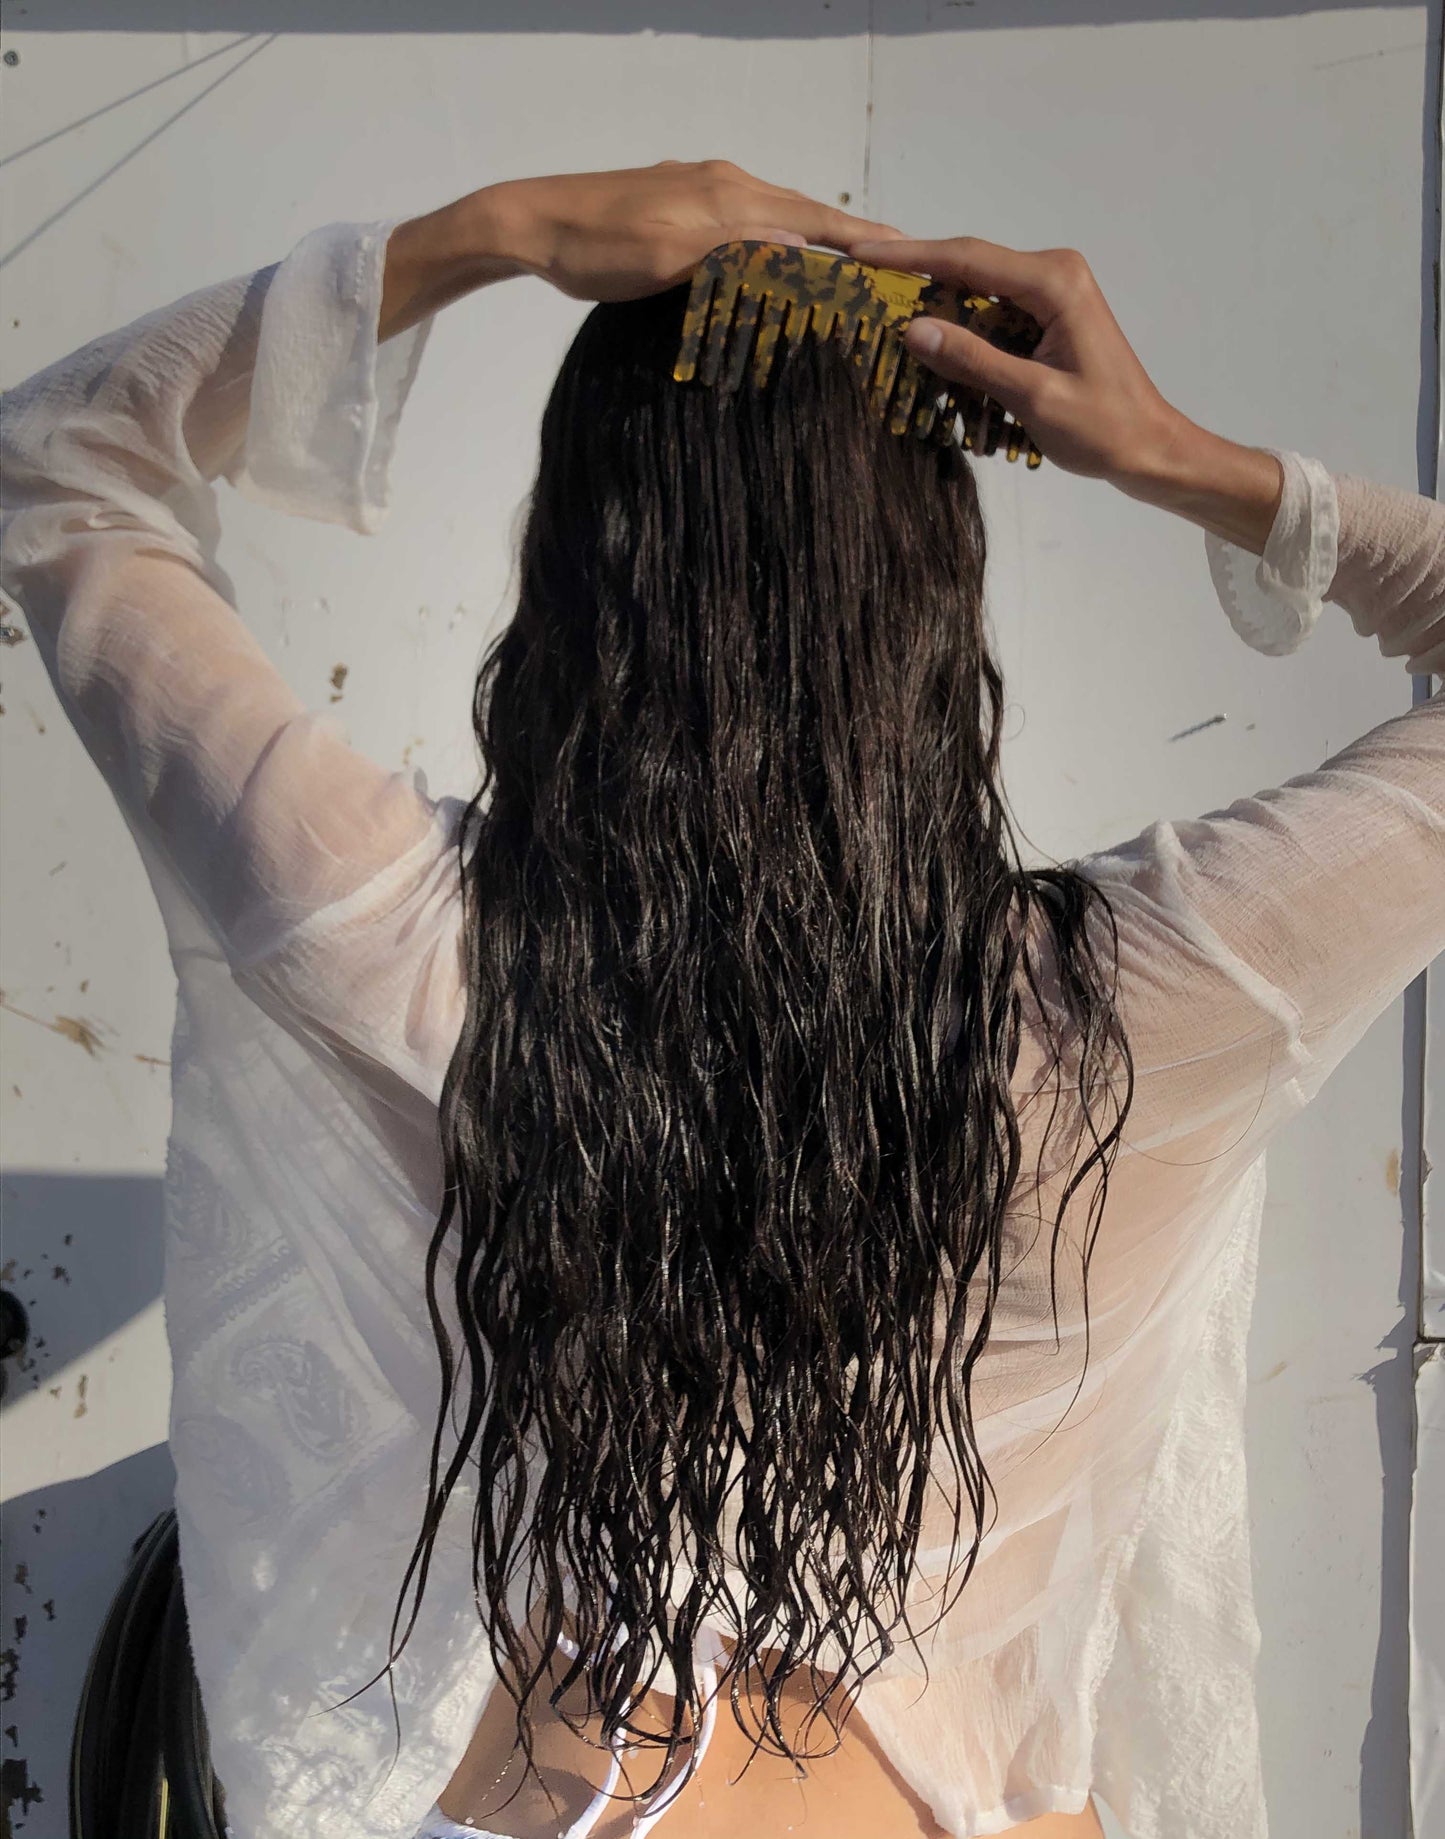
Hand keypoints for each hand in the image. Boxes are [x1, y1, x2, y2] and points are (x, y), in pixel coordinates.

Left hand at [488, 159, 904, 302]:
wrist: (531, 223)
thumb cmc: (597, 250)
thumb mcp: (669, 258)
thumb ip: (736, 252)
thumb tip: (804, 251)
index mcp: (728, 196)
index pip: (812, 218)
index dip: (859, 238)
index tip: (906, 252)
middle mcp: (722, 182)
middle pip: (801, 211)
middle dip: (848, 236)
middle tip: (892, 263)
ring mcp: (698, 187)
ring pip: (773, 213)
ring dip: (813, 237)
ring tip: (847, 263)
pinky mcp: (677, 200)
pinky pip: (745, 217)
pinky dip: (775, 236)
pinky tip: (776, 255)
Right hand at [847, 234, 1185, 487]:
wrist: (1150, 448)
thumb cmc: (1103, 427)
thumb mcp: (1032, 396)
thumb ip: (973, 360)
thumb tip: (913, 329)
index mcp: (1054, 282)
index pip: (967, 259)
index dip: (909, 257)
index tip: (860, 255)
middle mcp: (1053, 274)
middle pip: (969, 267)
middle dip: (916, 278)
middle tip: (859, 287)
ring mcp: (1052, 294)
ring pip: (977, 291)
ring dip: (936, 307)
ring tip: (882, 314)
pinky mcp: (1048, 317)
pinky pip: (993, 313)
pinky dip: (962, 329)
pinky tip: (930, 344)